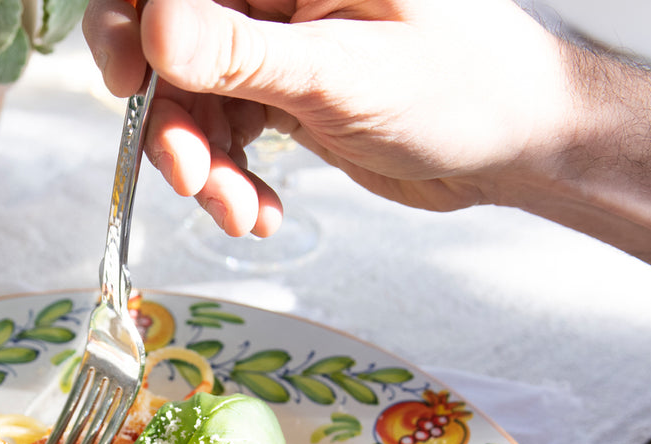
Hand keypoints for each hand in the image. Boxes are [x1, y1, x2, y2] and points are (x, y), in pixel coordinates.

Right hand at [82, 0, 575, 236]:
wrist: (520, 145)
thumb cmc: (464, 88)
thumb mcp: (344, 74)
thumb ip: (245, 54)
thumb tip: (155, 27)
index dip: (131, 23)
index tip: (130, 81)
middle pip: (166, 40)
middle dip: (167, 116)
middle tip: (186, 174)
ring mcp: (274, 40)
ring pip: (189, 97)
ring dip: (203, 165)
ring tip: (237, 211)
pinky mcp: (280, 89)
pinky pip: (222, 131)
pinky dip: (230, 180)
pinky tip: (259, 213)